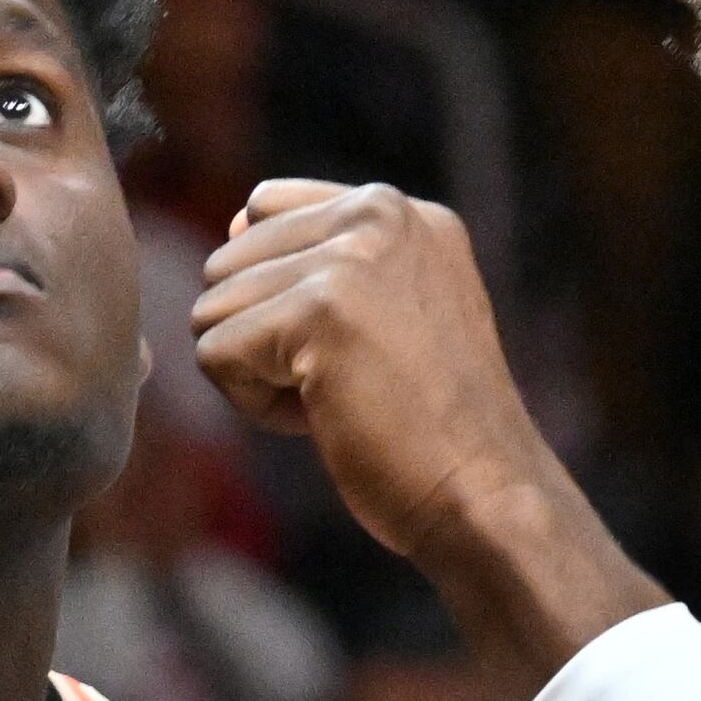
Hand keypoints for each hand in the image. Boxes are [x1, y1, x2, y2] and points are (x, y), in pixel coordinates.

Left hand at [190, 180, 551, 567]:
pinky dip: (255, 406)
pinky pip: (214, 353)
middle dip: (265, 335)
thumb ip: (327, 259)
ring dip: (258, 373)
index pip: (267, 208)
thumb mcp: (397, 309)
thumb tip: (232, 226)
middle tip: (349, 380)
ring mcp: (351, 257)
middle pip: (229, 262)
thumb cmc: (435, 426)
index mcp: (401, 210)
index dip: (276, 290)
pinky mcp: (318, 309)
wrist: (487, 492)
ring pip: (214, 308)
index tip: (350, 343)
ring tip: (341, 397)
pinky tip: (326, 418)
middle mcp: (380, 213)